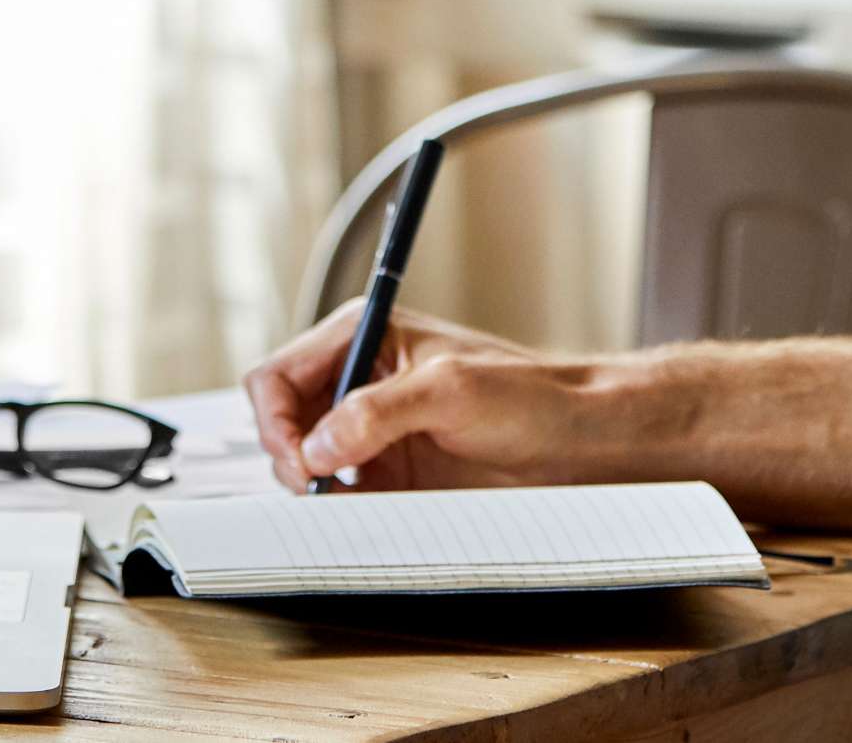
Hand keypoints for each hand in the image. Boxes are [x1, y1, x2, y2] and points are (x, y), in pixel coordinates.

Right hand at [242, 302, 631, 492]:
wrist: (576, 443)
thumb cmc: (528, 395)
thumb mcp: (450, 390)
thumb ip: (378, 411)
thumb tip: (318, 444)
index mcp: (366, 336)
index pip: (280, 373)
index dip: (275, 418)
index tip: (300, 458)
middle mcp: (360, 380)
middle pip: (282, 419)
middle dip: (288, 454)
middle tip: (316, 486)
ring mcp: (372, 431)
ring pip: (303, 461)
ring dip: (309, 485)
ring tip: (338, 501)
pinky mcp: (389, 475)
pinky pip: (338, 495)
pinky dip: (334, 509)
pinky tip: (355, 515)